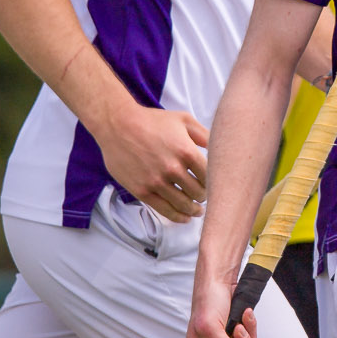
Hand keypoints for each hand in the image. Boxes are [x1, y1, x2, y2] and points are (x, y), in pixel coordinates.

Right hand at [94, 102, 208, 221]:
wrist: (118, 125)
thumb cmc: (151, 121)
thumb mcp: (183, 119)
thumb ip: (203, 134)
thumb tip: (218, 148)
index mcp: (186, 151)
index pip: (209, 176)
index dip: (213, 183)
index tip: (212, 185)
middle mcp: (173, 168)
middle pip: (198, 193)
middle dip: (203, 197)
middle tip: (203, 197)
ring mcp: (157, 182)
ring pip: (183, 204)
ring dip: (193, 210)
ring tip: (197, 210)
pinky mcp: (142, 191)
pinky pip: (164, 210)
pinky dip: (177, 217)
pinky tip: (184, 218)